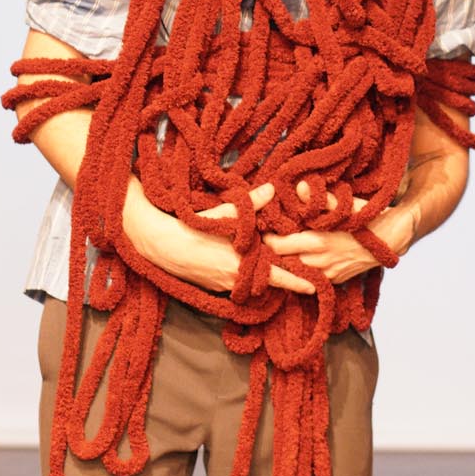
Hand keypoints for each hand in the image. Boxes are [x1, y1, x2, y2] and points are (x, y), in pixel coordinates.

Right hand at [121, 180, 315, 294]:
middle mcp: (236, 278)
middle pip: (268, 282)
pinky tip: (250, 270)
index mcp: (242, 261)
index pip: (277, 275)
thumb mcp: (223, 214)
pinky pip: (237, 285)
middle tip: (309, 282)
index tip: (316, 285)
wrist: (159, 245)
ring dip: (265, 278)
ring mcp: (224, 285)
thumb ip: (250, 204)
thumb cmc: (191, 228)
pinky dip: (247, 278)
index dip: (297, 280)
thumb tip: (272, 189)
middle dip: (287, 280)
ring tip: (282, 273)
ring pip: (252, 284)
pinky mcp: (213, 287)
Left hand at [262, 181, 396, 284]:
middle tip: (271, 238)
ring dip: (288, 260)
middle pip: (283, 261)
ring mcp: (327, 275)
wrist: (391, 240)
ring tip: (285, 247)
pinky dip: (303, 268)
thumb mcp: (344, 204)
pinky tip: (304, 256)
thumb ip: (319, 198)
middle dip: (275, 251)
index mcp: (317, 242)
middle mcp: (319, 263)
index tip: (265, 229)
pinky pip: (310, 277)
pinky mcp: (334, 281)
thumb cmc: (366, 218)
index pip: (277, 246)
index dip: (267, 238)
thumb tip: (297, 186)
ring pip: (295, 271)